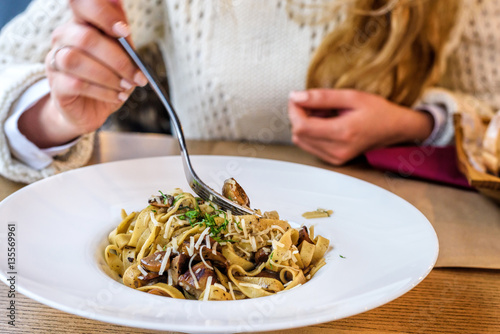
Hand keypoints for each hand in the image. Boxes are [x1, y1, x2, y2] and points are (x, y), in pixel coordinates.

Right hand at [19, 0, 147, 147]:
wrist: (91, 110)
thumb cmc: (108, 80)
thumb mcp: (122, 58)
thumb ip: (123, 38)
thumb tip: (122, 12)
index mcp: (81, 24)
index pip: (83, 5)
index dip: (103, 14)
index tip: (124, 31)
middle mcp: (64, 38)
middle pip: (85, 38)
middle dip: (117, 59)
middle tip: (136, 76)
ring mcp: (55, 61)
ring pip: (76, 60)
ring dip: (108, 76)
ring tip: (125, 87)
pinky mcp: (56, 85)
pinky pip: (76, 84)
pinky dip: (102, 91)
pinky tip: (116, 96)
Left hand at [288, 89, 433, 164]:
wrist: (394, 129)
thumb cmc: (376, 110)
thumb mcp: (351, 96)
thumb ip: (321, 97)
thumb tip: (295, 97)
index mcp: (343, 133)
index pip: (301, 126)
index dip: (294, 109)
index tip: (299, 97)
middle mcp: (338, 150)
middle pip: (298, 134)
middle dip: (300, 115)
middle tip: (316, 103)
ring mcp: (336, 158)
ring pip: (301, 141)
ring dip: (305, 124)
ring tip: (324, 114)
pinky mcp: (334, 160)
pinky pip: (310, 146)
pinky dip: (311, 133)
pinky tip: (326, 124)